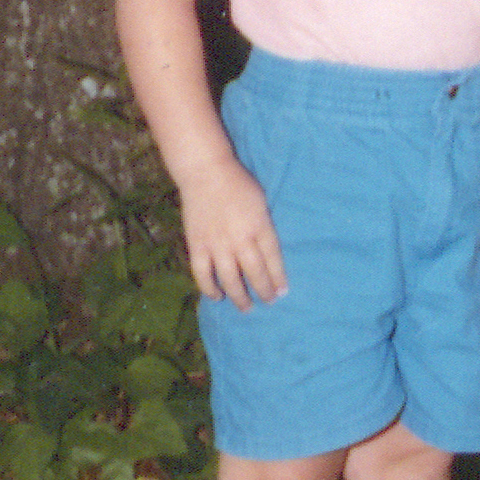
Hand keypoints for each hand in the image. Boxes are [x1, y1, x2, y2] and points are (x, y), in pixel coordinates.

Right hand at [179, 156, 286, 308]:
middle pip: (254, 273)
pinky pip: (202, 273)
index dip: (278, 279)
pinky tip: (217, 296)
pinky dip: (209, 288)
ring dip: (239, 297)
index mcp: (259, 226)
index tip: (282, 292)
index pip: (272, 259)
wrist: (205, 172)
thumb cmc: (238, 184)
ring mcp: (216, 244)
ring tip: (246, 307)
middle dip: (263, 291)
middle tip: (268, 301)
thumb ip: (264, 227)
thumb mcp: (261, 203)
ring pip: (230, 279)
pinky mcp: (197, 245)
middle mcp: (239, 238)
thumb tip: (268, 253)